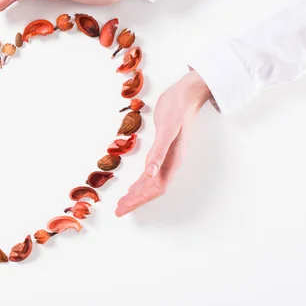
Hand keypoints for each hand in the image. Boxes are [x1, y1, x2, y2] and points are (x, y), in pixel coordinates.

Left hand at [115, 71, 211, 216]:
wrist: (186, 94)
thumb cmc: (177, 109)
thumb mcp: (167, 130)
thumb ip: (159, 153)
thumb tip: (150, 175)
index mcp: (171, 160)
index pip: (154, 188)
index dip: (139, 200)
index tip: (124, 208)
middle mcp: (170, 162)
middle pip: (152, 189)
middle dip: (135, 201)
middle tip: (119, 211)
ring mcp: (167, 157)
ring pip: (151, 182)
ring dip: (137, 194)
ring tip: (123, 203)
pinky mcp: (163, 149)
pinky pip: (151, 172)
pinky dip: (141, 181)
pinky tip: (135, 185)